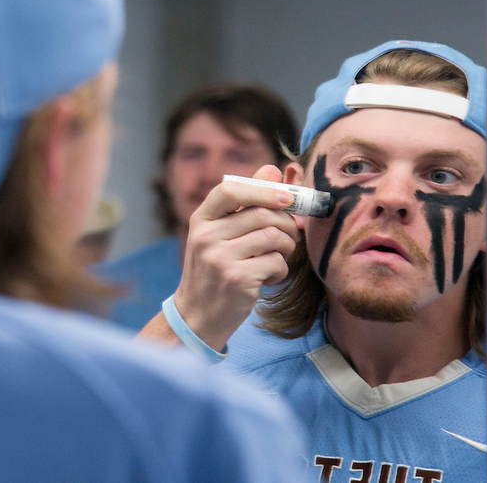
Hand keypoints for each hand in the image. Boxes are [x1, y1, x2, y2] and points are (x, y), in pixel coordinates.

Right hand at [173, 165, 300, 350]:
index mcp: (201, 219)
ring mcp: (219, 258)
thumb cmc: (215, 271)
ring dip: (286, 249)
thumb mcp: (220, 234)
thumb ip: (245, 203)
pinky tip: (268, 279)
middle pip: (263, 214)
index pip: (231, 189)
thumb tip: (274, 169)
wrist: (197, 316)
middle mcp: (206, 236)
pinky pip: (277, 262)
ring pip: (275, 237)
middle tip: (289, 238)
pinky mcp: (237, 279)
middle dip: (287, 225)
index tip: (286, 198)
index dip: (263, 189)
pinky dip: (280, 271)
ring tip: (276, 259)